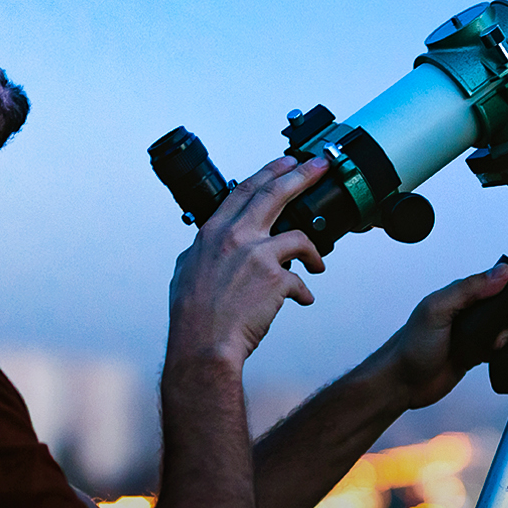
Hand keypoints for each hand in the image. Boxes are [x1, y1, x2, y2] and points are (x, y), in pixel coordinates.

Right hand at [166, 156, 328, 368]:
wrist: (203, 345)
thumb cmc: (192, 315)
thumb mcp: (185, 271)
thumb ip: (202, 251)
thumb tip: (209, 244)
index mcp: (212, 232)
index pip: (244, 191)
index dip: (269, 172)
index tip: (287, 162)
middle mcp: (234, 237)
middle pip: (275, 194)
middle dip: (303, 174)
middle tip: (321, 164)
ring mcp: (256, 255)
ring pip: (299, 236)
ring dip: (314, 251)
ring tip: (319, 263)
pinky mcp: (276, 279)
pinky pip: (300, 281)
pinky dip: (302, 292)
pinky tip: (301, 301)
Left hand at [368, 261, 507, 408]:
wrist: (403, 383)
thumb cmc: (410, 347)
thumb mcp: (437, 310)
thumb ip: (467, 289)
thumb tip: (500, 273)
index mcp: (460, 295)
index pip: (498, 283)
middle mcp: (469, 312)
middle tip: (499, 334)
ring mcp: (474, 333)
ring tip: (502, 346)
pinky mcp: (477, 352)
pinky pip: (504, 347)